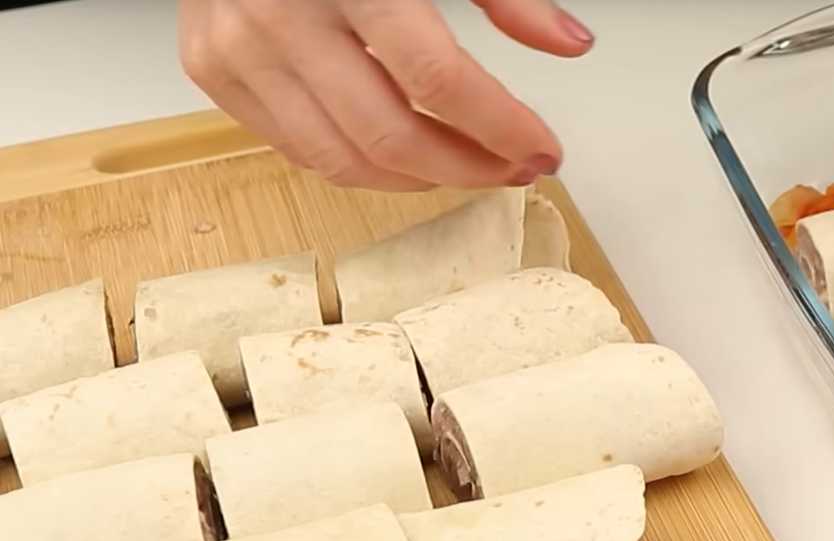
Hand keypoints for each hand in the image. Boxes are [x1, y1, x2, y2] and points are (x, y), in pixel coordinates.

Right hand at [178, 0, 593, 190]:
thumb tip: (571, 43)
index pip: (440, 81)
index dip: (503, 129)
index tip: (543, 151)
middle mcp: (283, 14)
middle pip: (390, 136)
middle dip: (467, 168)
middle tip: (511, 169)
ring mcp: (237, 47)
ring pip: (340, 160)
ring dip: (416, 179)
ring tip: (462, 165)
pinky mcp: (209, 67)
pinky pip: (295, 146)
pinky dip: (355, 161)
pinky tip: (400, 152)